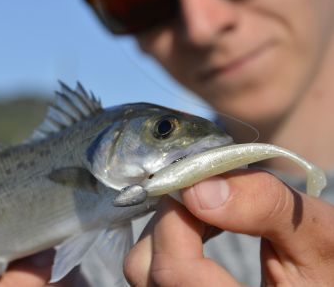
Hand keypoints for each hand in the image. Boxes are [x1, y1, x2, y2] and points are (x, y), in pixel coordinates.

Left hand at [124, 169, 333, 285]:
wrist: (329, 281)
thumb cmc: (332, 266)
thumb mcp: (319, 235)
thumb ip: (265, 208)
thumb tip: (197, 188)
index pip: (174, 273)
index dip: (176, 219)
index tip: (196, 181)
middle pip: (147, 271)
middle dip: (168, 220)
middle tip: (202, 191)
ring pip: (143, 270)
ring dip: (166, 229)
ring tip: (206, 209)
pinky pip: (154, 273)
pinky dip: (168, 243)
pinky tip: (200, 228)